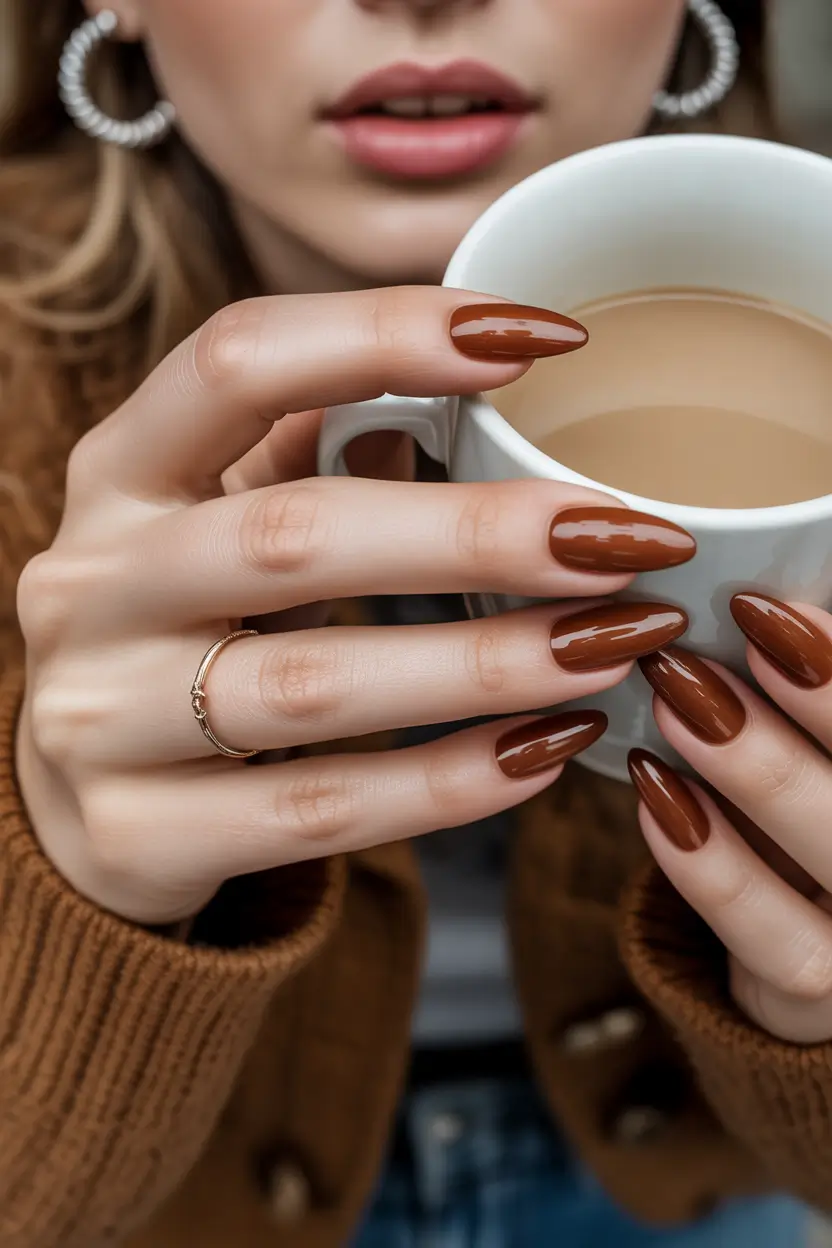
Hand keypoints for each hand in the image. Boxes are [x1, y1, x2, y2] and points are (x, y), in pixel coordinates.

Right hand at [16, 286, 693, 925]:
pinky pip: (316, 809)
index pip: (237, 363)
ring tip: (612, 647)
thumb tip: (463, 394)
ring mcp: (100, 718)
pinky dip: (444, 785)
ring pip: (313, 687)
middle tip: (620, 537)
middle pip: (291, 536)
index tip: (541, 337)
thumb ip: (305, 450)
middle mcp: (91, 585)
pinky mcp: (138, 834)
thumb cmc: (177, 628)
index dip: (383, 334)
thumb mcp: (212, 518)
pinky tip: (545, 752)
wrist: (77, 802)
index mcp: (119, 474)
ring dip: (483, 664)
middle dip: (473, 535)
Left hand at [631, 595, 831, 1043]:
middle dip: (826, 702)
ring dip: (760, 772)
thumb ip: (804, 690)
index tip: (776, 604)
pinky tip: (656, 794)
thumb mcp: (814, 750)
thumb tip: (751, 601)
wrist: (807, 952)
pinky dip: (714, 866)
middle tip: (743, 627)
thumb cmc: (813, 813)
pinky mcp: (820, 996)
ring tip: (677, 700)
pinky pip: (775, 939)